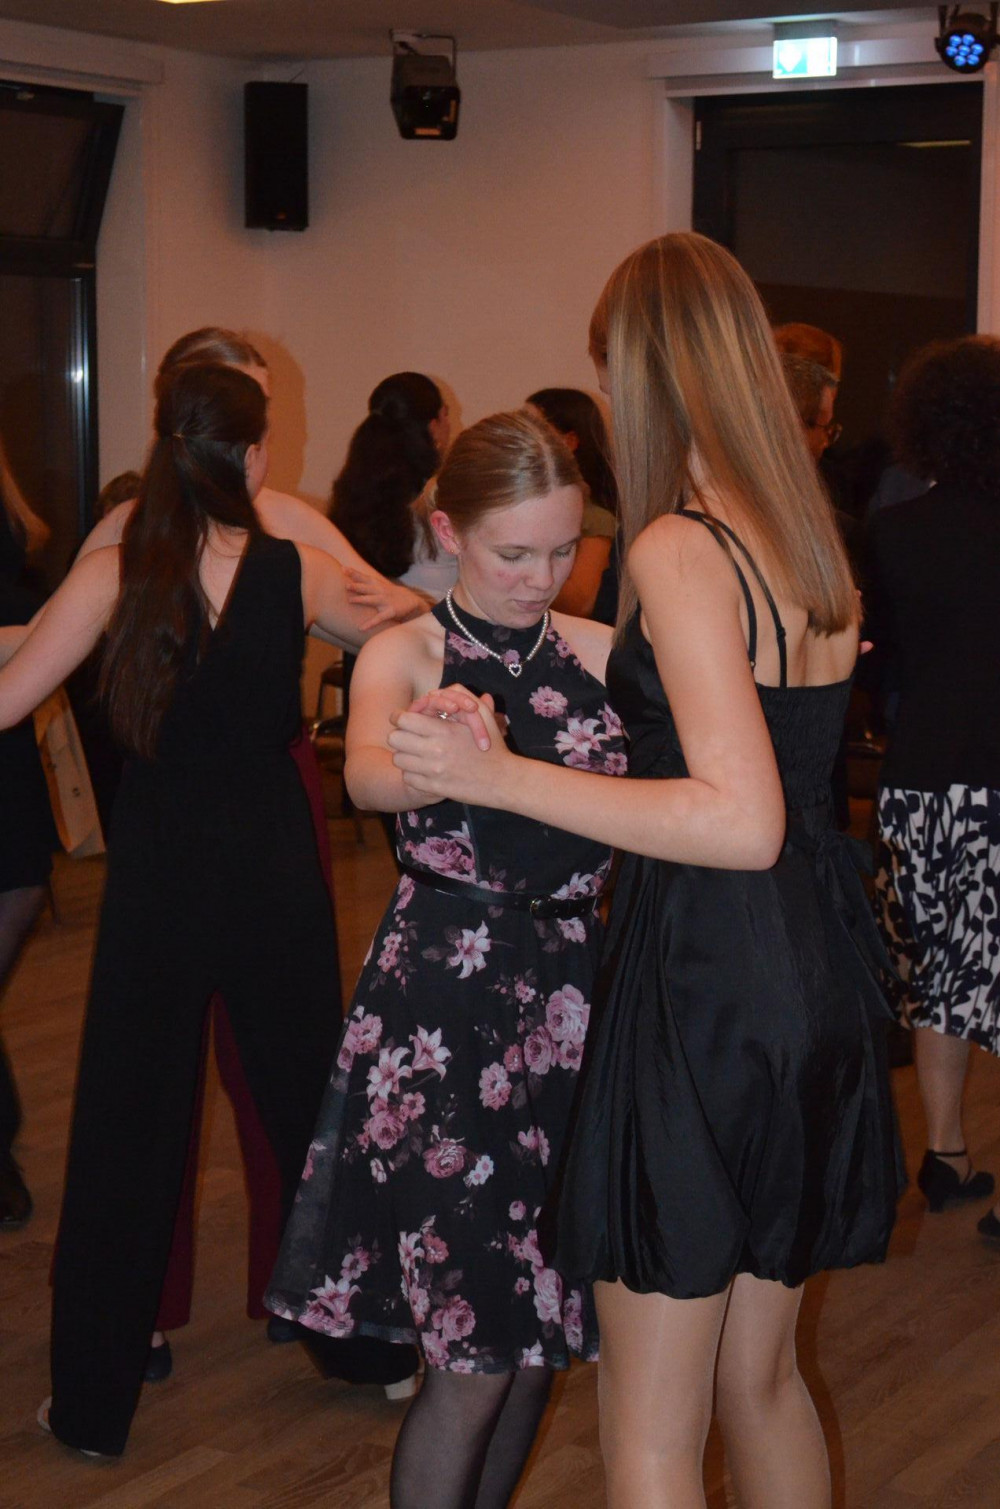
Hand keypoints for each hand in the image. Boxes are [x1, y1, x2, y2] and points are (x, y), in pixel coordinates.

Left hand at [344, 569, 427, 630]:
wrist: (411, 601)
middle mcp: (381, 591)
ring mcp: (385, 601)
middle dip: (356, 586)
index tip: (343, 568)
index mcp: (378, 585)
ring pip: (371, 600)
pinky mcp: (390, 612)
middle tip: (345, 585)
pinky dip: (369, 624)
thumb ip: (367, 584)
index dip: (354, 573)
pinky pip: (378, 619)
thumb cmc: (391, 594)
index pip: (364, 577)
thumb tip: (350, 581)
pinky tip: (361, 628)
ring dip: (361, 599)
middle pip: (366, 588)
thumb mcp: (380, 586)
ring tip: (350, 600)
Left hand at [388, 698, 512, 803]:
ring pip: (398, 760)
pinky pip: (408, 778)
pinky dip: (413, 774)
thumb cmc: (494, 746)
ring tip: (416, 755)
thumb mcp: (482, 717)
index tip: (404, 720)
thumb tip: (437, 692)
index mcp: (444, 730)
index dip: (400, 718)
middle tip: (409, 738)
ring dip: (405, 756)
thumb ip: (461, 699)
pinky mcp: (433, 788)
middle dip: (400, 736)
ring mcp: (433, 771)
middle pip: (394, 739)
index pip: (403, 720)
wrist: (503, 780)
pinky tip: (424, 771)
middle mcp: (435, 750)